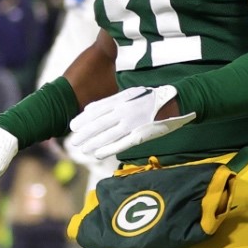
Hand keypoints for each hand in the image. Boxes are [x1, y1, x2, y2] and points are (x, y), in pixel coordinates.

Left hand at [68, 85, 196, 160]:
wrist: (174, 102)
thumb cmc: (151, 98)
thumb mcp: (129, 93)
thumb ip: (110, 102)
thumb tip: (89, 109)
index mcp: (121, 100)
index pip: (96, 111)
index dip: (83, 120)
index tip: (73, 126)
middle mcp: (124, 111)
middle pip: (98, 124)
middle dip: (84, 134)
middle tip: (73, 141)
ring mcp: (131, 124)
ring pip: (106, 135)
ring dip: (92, 143)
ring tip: (82, 149)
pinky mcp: (140, 135)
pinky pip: (121, 144)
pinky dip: (107, 149)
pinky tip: (97, 154)